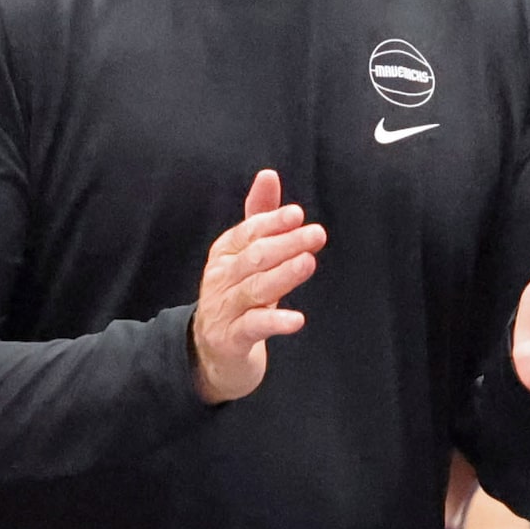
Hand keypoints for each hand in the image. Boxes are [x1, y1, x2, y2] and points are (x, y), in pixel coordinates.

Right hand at [190, 169, 327, 404]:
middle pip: (254, 258)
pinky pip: (253, 327)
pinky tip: (297, 320)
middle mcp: (221, 279)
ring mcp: (224, 310)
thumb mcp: (247, 258)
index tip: (297, 215)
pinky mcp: (231, 340)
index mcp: (224, 255)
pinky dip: (275, 322)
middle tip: (316, 234)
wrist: (212, 354)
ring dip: (283, 275)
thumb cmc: (237, 298)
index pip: (247, 233)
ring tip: (308, 263)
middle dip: (285, 244)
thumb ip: (259, 217)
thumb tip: (268, 174)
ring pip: (254, 289)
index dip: (271, 223)